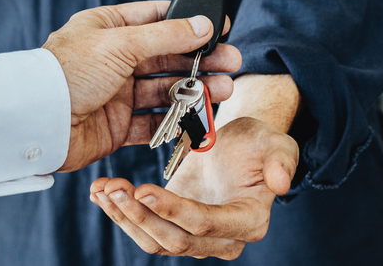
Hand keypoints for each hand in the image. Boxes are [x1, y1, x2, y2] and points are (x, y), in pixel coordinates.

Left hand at [41, 0, 240, 171]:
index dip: (189, 22)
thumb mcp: (121, 43)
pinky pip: (154, 121)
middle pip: (167, 56)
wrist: (37, 122)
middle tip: (231, 62)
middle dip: (200, 59)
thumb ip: (166, 36)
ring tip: (224, 90)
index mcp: (108, 29)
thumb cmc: (67, 73)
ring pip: (165, 89)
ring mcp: (116, 93)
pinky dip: (177, 120)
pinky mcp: (117, 126)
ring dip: (195, 89)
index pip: (156, 19)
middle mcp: (113, 59)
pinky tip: (199, 116)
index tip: (220, 26)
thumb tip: (203, 24)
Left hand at [88, 116, 300, 258]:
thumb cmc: (259, 143)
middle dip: (140, 217)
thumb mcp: (276, 143)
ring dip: (124, 217)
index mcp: (248, 221)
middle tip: (114, 188)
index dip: (174, 211)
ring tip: (102, 189)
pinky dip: (120, 212)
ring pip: (154, 240)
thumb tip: (281, 184)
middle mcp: (222, 239)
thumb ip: (282, 161)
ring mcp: (194, 237)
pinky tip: (100, 191)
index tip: (144, 190)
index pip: (205, 224)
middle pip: (175, 240)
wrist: (240, 144)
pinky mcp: (172, 226)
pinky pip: (144, 228)